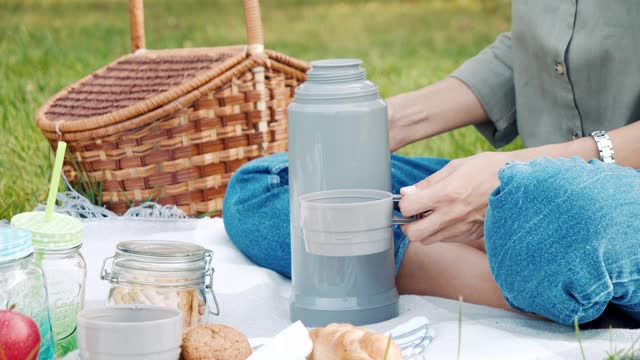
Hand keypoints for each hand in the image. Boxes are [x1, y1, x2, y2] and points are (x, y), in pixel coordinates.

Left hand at [398, 152, 512, 245]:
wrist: (521, 183)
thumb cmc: (488, 169)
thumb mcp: (456, 167)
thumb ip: (429, 182)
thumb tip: (407, 193)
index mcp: (447, 194)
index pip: (408, 208)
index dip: (404, 204)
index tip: (408, 199)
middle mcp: (453, 215)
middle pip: (414, 234)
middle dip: (409, 225)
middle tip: (415, 214)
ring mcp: (463, 228)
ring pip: (429, 241)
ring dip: (425, 230)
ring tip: (433, 215)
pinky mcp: (472, 236)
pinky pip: (446, 240)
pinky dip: (441, 232)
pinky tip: (448, 218)